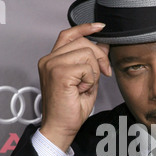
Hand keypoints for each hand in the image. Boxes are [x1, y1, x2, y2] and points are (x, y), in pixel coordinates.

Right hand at [38, 23, 109, 151]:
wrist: (61, 127)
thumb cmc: (70, 109)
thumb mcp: (86, 80)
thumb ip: (92, 62)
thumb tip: (103, 45)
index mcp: (53, 60)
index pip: (69, 34)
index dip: (85, 28)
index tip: (100, 27)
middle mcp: (49, 60)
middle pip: (83, 42)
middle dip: (100, 56)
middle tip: (105, 72)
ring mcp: (52, 65)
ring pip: (87, 54)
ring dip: (94, 72)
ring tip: (86, 86)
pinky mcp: (59, 73)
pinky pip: (86, 68)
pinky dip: (90, 80)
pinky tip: (82, 90)